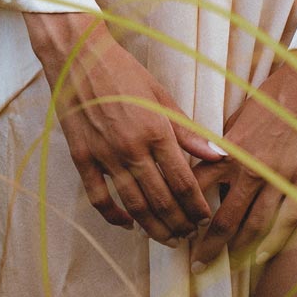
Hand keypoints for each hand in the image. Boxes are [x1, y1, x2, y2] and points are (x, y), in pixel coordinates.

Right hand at [23, 11, 226, 246]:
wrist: (78, 58)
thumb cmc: (124, 72)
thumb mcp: (161, 96)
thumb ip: (188, 130)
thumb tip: (218, 155)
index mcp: (156, 130)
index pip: (183, 181)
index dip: (197, 205)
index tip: (205, 218)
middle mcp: (132, 148)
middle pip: (161, 199)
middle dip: (179, 222)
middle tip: (190, 234)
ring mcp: (105, 155)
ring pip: (134, 205)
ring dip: (153, 227)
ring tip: (167, 239)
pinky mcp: (82, 158)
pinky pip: (98, 197)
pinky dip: (113, 216)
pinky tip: (127, 225)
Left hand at [188, 49, 296, 272]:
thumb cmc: (277, 94)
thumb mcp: (241, 117)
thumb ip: (226, 147)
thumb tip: (210, 169)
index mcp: (232, 150)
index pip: (199, 189)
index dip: (186, 212)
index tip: (177, 227)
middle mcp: (254, 169)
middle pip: (224, 218)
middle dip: (208, 245)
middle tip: (195, 264)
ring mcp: (282, 178)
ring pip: (255, 226)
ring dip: (237, 250)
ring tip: (225, 265)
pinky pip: (287, 221)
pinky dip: (272, 241)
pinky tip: (260, 256)